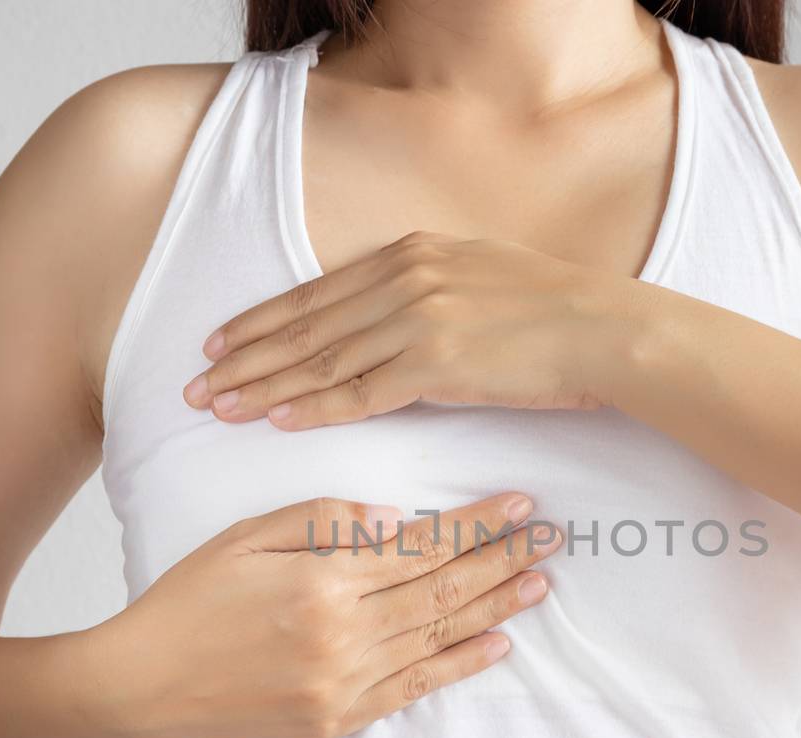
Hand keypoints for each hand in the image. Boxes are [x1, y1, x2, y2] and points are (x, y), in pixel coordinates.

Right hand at [99, 492, 561, 737]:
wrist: (146, 685)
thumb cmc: (191, 599)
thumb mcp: (247, 537)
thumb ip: (321, 523)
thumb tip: (391, 518)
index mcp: (324, 581)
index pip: (421, 547)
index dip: (476, 525)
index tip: (520, 505)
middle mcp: (346, 634)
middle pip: (444, 590)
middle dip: (503, 560)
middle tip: (552, 539)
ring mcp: (346, 683)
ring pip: (439, 637)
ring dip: (496, 609)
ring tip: (540, 583)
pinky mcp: (340, 718)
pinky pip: (415, 688)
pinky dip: (459, 665)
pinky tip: (497, 645)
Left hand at [181, 231, 658, 427]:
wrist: (605, 329)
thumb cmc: (554, 312)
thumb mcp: (480, 274)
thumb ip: (427, 288)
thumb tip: (394, 312)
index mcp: (411, 254)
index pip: (316, 293)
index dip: (262, 321)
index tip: (220, 343)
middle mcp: (404, 278)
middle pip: (305, 326)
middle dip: (244, 358)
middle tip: (195, 384)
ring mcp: (417, 319)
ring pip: (321, 361)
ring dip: (263, 387)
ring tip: (218, 407)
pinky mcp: (436, 364)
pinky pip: (359, 393)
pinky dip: (313, 407)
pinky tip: (277, 420)